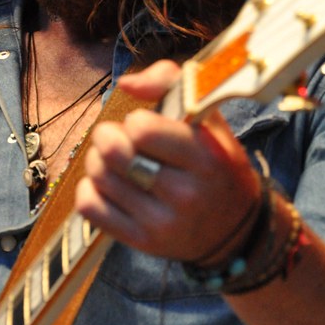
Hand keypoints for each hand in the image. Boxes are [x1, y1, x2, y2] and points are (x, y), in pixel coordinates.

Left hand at [74, 60, 260, 263]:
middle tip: (118, 138)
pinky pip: (89, 207)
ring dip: (97, 160)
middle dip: (107, 136)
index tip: (145, 126)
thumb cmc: (215, 163)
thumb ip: (170, 82)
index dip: (135, 121)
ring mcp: (163, 223)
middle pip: (113, 153)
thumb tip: (125, 84)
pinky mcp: (142, 242)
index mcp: (207, 158)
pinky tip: (108, 185)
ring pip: (98, 177)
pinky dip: (89, 189)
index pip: (142, 130)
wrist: (234, 229)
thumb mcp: (208, 118)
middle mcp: (186, 195)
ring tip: (114, 160)